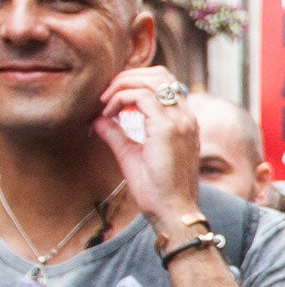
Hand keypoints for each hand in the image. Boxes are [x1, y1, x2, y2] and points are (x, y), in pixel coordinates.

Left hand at [92, 68, 199, 235]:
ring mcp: (180, 121)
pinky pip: (140, 96)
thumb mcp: (132, 155)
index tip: (111, 101)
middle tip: (106, 95)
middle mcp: (186, 117)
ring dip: (122, 84)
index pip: (164, 83)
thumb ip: (117, 133)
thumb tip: (97, 118)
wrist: (173, 212)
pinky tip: (109, 114)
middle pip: (160, 73)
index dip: (134, 82)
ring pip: (151, 79)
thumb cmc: (158, 191)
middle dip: (127, 77)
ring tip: (106, 102)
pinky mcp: (167, 129)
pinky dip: (120, 99)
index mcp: (184, 122)